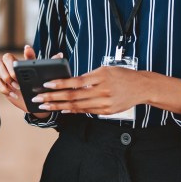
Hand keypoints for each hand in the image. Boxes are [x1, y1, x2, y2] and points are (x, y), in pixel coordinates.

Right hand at [0, 45, 63, 114]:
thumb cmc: (39, 88)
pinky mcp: (2, 85)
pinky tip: (12, 93)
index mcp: (22, 63)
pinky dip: (3, 87)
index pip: (26, 50)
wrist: (34, 103)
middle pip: (4, 58)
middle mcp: (12, 67)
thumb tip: (60, 54)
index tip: (28, 49)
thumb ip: (50, 66)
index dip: (22, 51)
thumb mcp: (44, 78)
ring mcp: (6, 75)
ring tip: (16, 86)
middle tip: (17, 78)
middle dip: (10, 68)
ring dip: (6, 76)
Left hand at [31, 65, 147, 114]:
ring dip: (59, 106)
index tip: (46, 84)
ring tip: (46, 105)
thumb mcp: (105, 70)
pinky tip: (62, 110)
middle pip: (73, 96)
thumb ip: (88, 77)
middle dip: (53, 98)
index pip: (76, 81)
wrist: (141, 87)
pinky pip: (86, 111)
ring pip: (77, 106)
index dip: (60, 84)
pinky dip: (73, 111)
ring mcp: (104, 102)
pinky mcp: (106, 111)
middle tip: (38, 98)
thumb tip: (70, 83)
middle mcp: (102, 90)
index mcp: (100, 76)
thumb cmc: (121, 75)